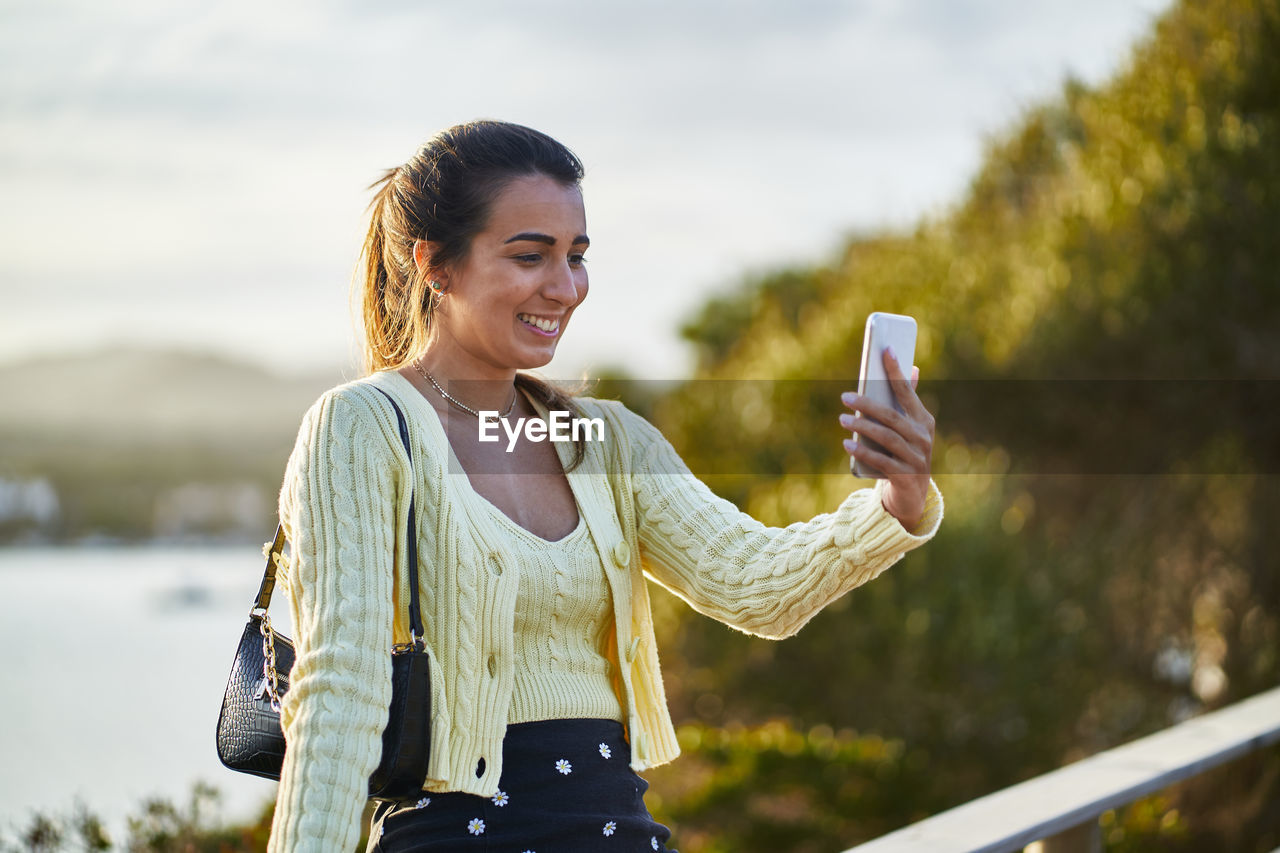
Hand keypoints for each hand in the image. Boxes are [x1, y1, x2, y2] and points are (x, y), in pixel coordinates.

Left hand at [838, 347, 935, 530]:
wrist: (913, 493)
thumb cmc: (906, 452)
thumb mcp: (910, 428)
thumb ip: (908, 401)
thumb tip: (911, 368)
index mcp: (923, 420)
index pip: (908, 392)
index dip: (896, 371)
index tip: (885, 350)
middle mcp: (923, 437)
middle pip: (892, 416)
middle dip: (867, 404)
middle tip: (845, 397)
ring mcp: (916, 458)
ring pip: (886, 438)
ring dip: (862, 427)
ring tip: (842, 419)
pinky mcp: (905, 476)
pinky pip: (882, 462)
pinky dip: (863, 452)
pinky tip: (847, 444)